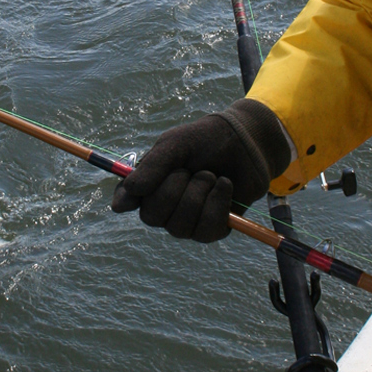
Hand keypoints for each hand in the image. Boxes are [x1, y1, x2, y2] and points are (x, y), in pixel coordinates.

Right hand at [112, 99, 290, 241]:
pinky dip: (217, 204)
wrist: (246, 143)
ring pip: (180, 227)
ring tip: (211, 176)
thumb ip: (152, 167)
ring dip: (198, 196)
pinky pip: (206, 231)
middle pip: (152, 217)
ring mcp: (187, 222)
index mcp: (149, 184)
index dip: (125, 201)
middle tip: (191, 170)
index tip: (130, 198)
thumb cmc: (206, 140)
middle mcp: (164, 207)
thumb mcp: (176, 144)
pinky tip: (224, 186)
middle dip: (174, 190)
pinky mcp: (212, 230)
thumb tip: (127, 196)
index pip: (125, 201)